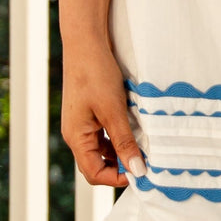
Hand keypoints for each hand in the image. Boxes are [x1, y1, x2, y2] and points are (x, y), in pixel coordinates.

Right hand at [60, 36, 146, 186]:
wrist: (86, 42)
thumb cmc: (95, 73)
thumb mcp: (113, 110)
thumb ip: (124, 141)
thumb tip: (136, 170)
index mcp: (76, 137)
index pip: (93, 173)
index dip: (117, 178)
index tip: (140, 172)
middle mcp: (76, 134)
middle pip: (96, 165)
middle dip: (120, 166)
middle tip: (144, 161)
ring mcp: (81, 124)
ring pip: (102, 150)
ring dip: (121, 151)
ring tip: (142, 145)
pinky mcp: (89, 113)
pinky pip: (103, 135)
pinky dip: (118, 137)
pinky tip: (133, 129)